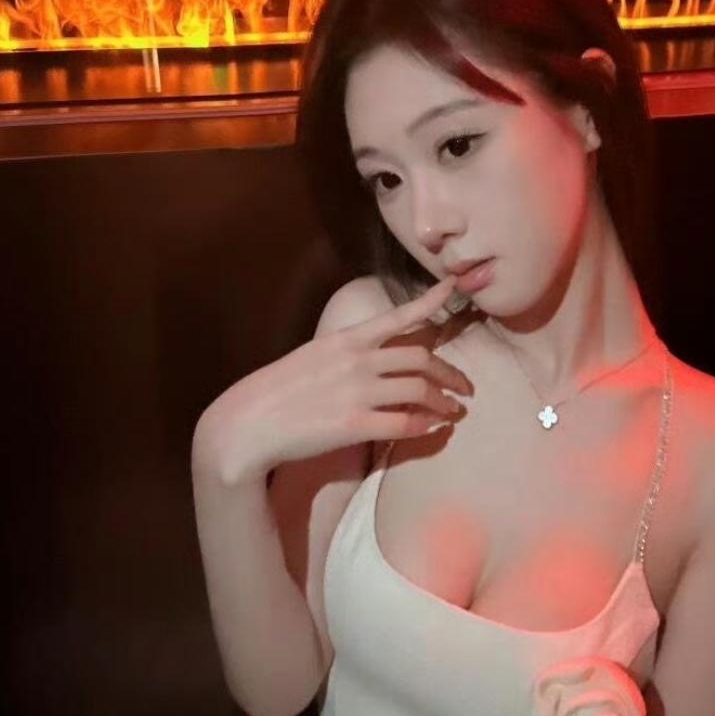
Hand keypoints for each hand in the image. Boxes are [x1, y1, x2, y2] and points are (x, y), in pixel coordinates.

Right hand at [194, 275, 473, 486]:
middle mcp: (356, 361)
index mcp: (346, 340)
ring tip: (453, 411)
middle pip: (420, 359)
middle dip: (450, 373)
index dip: (431, 300)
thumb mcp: (314, 356)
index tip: (454, 286)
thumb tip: (377, 357)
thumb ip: (348, 354)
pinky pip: (403, 424)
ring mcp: (356, 392)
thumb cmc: (280, 390)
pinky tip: (432, 428)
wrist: (248, 421)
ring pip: (418, 391)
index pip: (397, 315)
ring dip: (444, 402)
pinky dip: (425, 426)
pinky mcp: (353, 424)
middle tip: (465, 387)